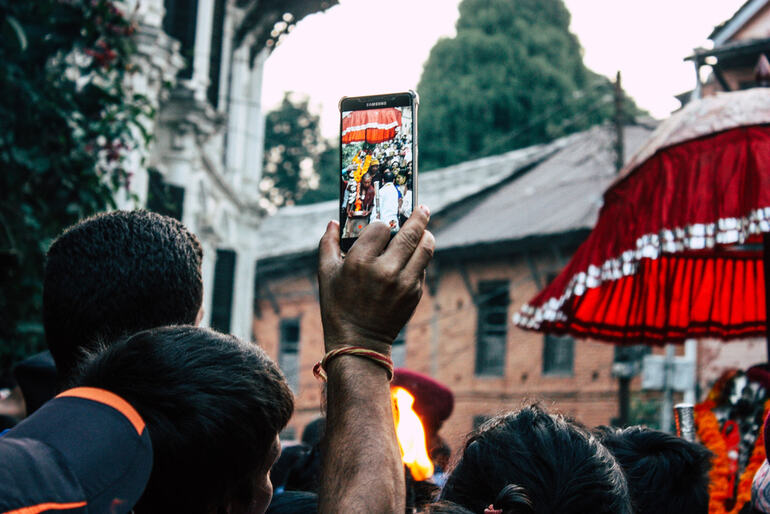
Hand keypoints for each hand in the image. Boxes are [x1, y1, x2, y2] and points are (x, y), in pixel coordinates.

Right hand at [318, 206, 433, 354]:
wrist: (358, 341)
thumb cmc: (338, 305)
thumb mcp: (326, 274)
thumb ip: (328, 243)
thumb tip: (334, 222)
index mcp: (360, 261)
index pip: (381, 227)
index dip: (381, 224)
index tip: (381, 227)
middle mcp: (385, 270)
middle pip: (410, 233)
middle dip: (418, 217)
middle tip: (422, 208)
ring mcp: (403, 282)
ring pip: (425, 248)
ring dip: (426, 235)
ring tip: (425, 229)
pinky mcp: (415, 293)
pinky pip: (422, 267)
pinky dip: (420, 258)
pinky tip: (415, 255)